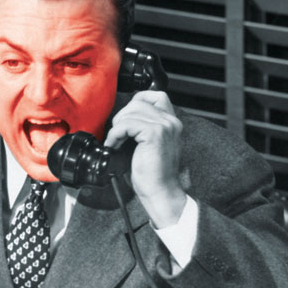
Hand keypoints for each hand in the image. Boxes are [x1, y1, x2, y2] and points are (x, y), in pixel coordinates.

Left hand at [104, 90, 185, 227]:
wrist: (160, 191)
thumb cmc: (152, 173)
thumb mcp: (148, 144)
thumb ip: (142, 128)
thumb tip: (123, 117)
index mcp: (172, 123)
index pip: (155, 96)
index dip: (136, 102)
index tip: (124, 120)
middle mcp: (171, 122)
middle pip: (139, 102)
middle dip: (123, 116)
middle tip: (118, 135)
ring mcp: (165, 126)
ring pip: (131, 111)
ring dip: (118, 126)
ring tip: (116, 141)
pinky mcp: (154, 134)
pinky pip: (126, 124)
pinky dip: (116, 134)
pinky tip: (114, 145)